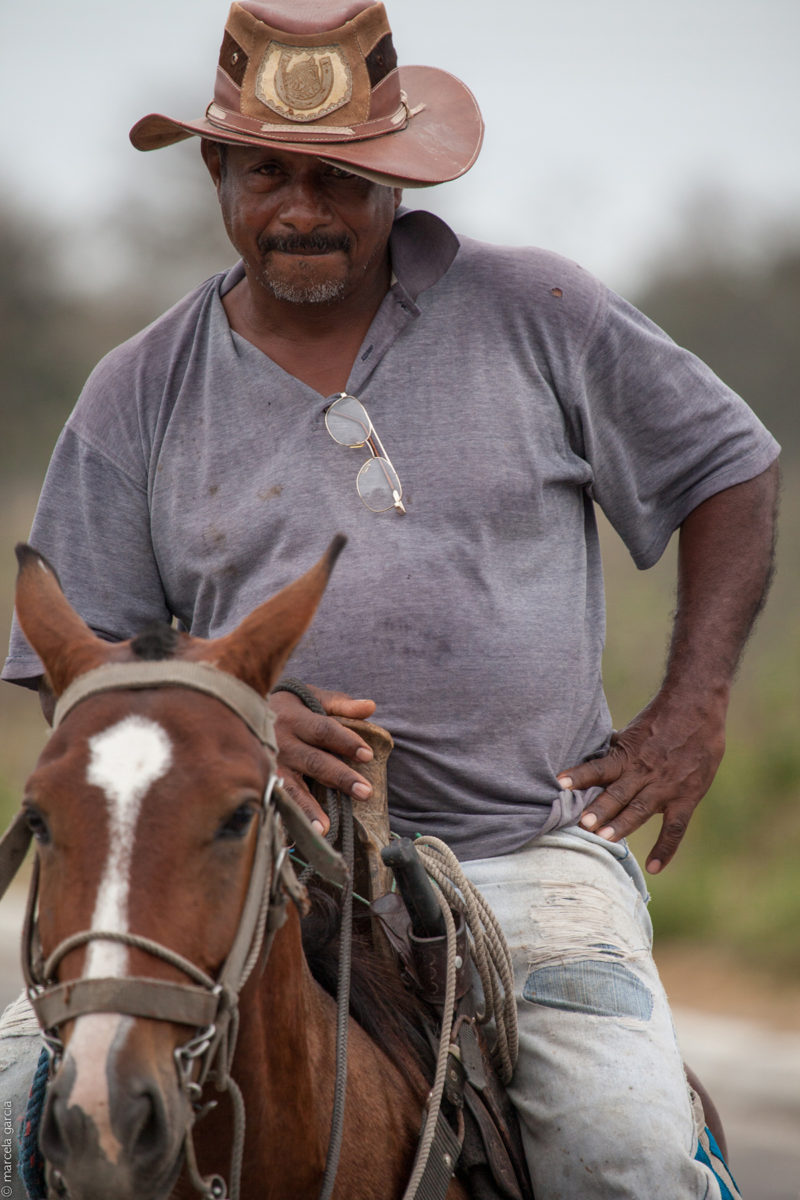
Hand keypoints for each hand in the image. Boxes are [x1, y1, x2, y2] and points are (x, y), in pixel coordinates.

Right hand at [271, 686, 376, 833]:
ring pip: (290, 786)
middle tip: (365, 792)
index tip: (367, 755)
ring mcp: (268, 763)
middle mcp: (280, 741)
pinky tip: (294, 836)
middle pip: (314, 761)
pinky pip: (273, 799)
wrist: (242, 710)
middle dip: (340, 777)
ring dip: (308, 807)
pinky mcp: (260, 779)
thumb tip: (371, 707)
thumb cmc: (289, 707)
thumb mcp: (312, 698)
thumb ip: (341, 704)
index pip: (324, 731)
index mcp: (296, 718)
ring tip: (325, 828)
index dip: (346, 742)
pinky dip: (285, 816)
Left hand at [556, 692, 726, 873]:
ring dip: (621, 825)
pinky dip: (665, 849)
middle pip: (618, 794)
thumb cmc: (660, 719)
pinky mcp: (686, 797)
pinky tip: (652, 868)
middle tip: (581, 824)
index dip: (580, 775)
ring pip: (640, 810)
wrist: (697, 707)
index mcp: (628, 755)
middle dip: (599, 810)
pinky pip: (675, 828)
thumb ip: (615, 751)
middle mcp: (644, 772)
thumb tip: (589, 757)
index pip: (599, 767)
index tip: (559, 784)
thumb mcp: (633, 731)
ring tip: (602, 840)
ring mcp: (665, 786)